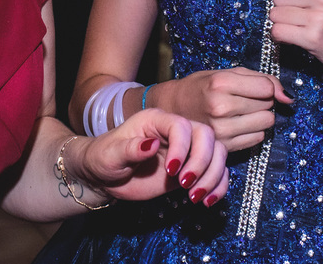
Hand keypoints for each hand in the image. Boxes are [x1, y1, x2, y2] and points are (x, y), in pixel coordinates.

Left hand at [72, 109, 228, 205]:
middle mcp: (175, 132)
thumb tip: (151, 144)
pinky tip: (207, 201)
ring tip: (195, 197)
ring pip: (216, 153)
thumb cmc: (104, 158)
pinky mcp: (190, 169)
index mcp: (156, 121)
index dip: (182, 148)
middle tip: (185, 185)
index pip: (181, 125)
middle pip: (206, 136)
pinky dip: (218, 186)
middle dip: (202, 162)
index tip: (171, 172)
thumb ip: (130, 148)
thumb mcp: (111, 154)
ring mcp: (186, 150)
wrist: (104, 176)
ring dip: (212, 176)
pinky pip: (216, 172)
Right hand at [152, 67, 290, 150]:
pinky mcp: (224, 146)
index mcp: (220, 84)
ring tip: (242, 112)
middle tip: (244, 99)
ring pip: (266, 123)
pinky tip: (238, 125)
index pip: (266, 87)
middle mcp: (221, 107)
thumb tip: (288, 97)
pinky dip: (253, 131)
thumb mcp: (227, 73)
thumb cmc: (202, 87)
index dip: (265, 86)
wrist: (175, 108)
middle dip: (262, 101)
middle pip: (268, 105)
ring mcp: (222, 129)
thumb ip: (261, 79)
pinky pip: (258, 139)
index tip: (254, 87)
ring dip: (260, 117)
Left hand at [270, 0, 322, 86]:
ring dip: (281, 23)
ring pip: (275, 14)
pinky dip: (280, 36)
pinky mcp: (313, 37)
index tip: (300, 2)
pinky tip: (293, 38)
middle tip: (301, 18)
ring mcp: (320, 17)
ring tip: (299, 28)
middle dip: (283, 9)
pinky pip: (277, 31)